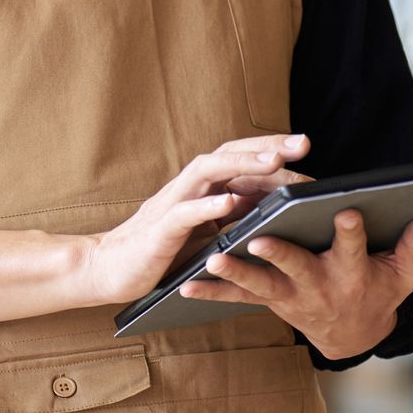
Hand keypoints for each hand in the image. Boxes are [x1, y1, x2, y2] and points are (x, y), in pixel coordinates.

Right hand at [79, 133, 313, 305]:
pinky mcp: (159, 230)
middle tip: (303, 143)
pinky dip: (207, 205)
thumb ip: (233, 219)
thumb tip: (275, 209)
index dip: (271, 152)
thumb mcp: (206, 235)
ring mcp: (171, 205)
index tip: (305, 150)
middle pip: (229, 154)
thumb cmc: (160, 253)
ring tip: (274, 162)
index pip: (239, 160)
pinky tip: (231, 202)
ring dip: (242, 164)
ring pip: (208, 172)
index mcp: (201, 190)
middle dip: (266, 146)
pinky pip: (184, 212)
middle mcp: (187, 189)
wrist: (107, 270)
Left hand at [178, 208, 412, 360]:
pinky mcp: (268, 302)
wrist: (353, 334)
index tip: (346, 211)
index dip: (350, 230)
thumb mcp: (405, 273)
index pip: (352, 247)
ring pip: (259, 285)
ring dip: (234, 273)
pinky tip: (184, 287)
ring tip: (212, 260)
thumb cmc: (380, 290)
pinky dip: (210, 295)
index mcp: (352, 272)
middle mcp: (318, 285)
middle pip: (297, 266)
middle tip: (259, 240)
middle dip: (279, 253)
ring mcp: (290, 296)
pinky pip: (235, 301)